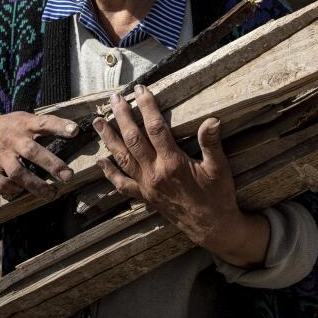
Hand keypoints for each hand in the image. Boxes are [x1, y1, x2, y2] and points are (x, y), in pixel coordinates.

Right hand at [0, 112, 78, 200]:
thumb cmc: (9, 128)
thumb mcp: (23, 119)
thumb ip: (43, 124)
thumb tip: (75, 130)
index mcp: (24, 124)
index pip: (44, 123)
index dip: (59, 126)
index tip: (75, 131)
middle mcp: (14, 140)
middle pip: (32, 152)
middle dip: (51, 164)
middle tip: (68, 176)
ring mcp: (2, 155)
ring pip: (18, 172)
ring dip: (35, 185)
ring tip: (52, 194)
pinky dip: (10, 188)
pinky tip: (20, 191)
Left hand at [94, 85, 269, 267]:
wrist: (212, 228)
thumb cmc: (218, 195)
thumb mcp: (219, 168)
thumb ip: (211, 144)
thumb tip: (212, 120)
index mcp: (173, 163)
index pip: (155, 128)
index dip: (147, 106)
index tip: (140, 89)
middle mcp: (155, 173)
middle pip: (133, 139)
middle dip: (122, 116)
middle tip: (114, 98)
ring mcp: (147, 186)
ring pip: (122, 158)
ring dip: (109, 139)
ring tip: (98, 122)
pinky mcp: (145, 197)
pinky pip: (122, 184)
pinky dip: (110, 173)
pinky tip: (100, 161)